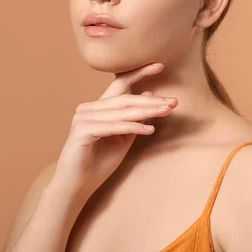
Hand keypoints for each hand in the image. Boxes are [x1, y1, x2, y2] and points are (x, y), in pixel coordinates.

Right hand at [49, 63, 177, 195]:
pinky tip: (149, 129)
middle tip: (173, 101)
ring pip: (121, 111)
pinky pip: (113, 126)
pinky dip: (132, 127)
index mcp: (98, 107)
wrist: (77, 186)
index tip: (160, 65)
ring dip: (147, 111)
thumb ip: (134, 118)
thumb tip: (150, 95)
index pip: (119, 83)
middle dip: (151, 100)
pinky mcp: (82, 131)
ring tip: (167, 111)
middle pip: (124, 98)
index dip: (139, 73)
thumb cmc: (99, 162)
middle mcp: (88, 108)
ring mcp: (83, 118)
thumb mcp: (123, 138)